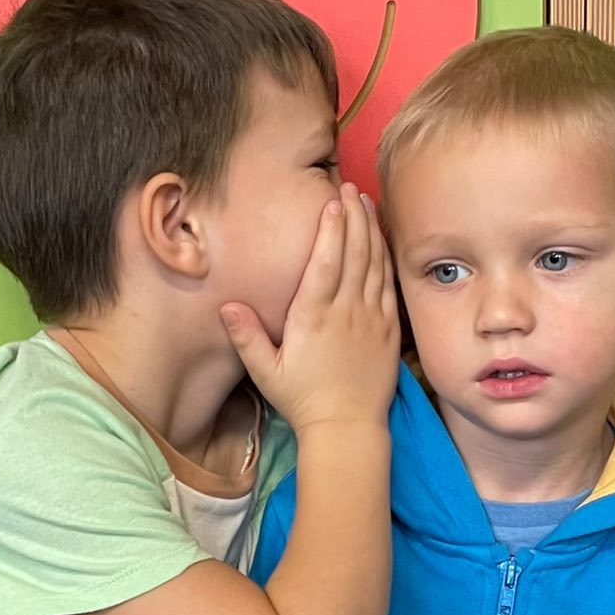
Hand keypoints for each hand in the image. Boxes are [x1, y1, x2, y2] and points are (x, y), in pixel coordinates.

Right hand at [220, 188, 397, 432]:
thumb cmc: (302, 399)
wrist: (346, 427)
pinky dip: (386, 257)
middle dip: (353, 216)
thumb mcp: (266, 371)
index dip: (331, 229)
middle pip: (353, 253)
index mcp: (313, 316)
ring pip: (374, 263)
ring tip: (367, 202)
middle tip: (350, 187)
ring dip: (371, 229)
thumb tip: (225, 306)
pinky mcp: (389, 329)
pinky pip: (389, 284)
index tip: (333, 201)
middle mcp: (346, 311)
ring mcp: (371, 318)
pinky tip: (382, 240)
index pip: (325, 262)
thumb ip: (247, 337)